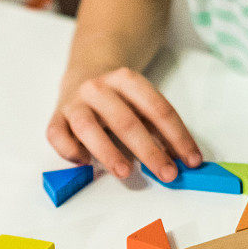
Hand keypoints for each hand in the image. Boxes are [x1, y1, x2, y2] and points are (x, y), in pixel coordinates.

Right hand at [46, 66, 202, 180]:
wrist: (83, 74)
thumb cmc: (120, 99)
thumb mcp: (142, 105)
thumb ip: (159, 130)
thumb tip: (183, 160)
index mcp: (127, 79)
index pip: (158, 109)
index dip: (177, 136)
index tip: (191, 160)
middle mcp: (98, 88)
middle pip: (126, 120)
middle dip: (150, 151)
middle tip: (168, 174)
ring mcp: (75, 102)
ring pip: (88, 127)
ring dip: (108, 152)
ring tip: (126, 172)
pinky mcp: (56, 118)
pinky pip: (57, 135)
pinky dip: (70, 150)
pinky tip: (86, 163)